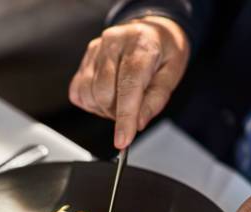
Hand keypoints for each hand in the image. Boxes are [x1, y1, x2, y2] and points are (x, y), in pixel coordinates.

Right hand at [69, 16, 189, 148]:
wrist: (152, 30)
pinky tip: (107, 96)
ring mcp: (95, 49)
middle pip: (104, 93)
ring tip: (121, 100)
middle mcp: (113, 42)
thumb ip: (155, 100)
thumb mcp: (172, 74)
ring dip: (104, 108)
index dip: (124, 117)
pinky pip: (78, 91)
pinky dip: (91, 102)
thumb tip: (137, 123)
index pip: (128, 86)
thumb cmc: (163, 51)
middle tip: (132, 109)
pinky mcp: (85, 58)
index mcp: (140, 44)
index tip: (122, 140)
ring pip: (89, 94)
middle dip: (117, 112)